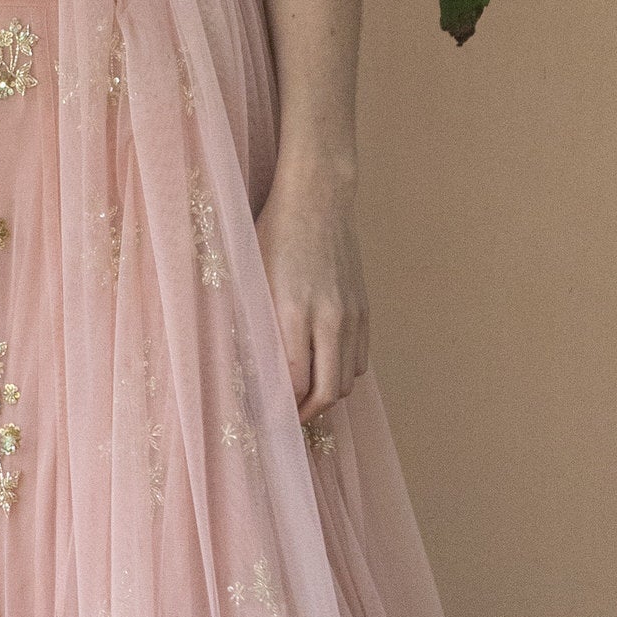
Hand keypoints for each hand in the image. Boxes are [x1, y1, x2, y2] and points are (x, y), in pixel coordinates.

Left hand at [257, 175, 369, 427]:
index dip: (282, 408)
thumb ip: (256, 321)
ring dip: (327, 396)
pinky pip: (361, 359)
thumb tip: (252, 366)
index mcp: (293, 310)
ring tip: (305, 399)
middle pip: (326, 390)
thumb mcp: (253, 275)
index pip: (295, 381)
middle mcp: (328, 317)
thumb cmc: (274, 231)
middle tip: (288, 419)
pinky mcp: (364, 308)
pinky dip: (344, 374)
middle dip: (307, 413)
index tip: (268, 417)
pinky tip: (325, 370)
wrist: (317, 197)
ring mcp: (351, 314)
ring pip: (347, 379)